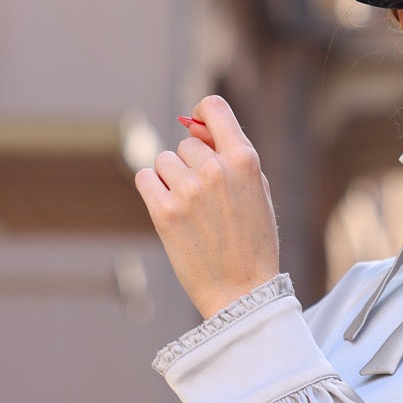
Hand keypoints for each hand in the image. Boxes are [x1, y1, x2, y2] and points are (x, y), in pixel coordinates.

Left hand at [134, 96, 280, 319]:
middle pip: (185, 143)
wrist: (242, 292)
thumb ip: (231, 156)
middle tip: (205, 199)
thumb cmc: (252, 242)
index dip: (200, 114)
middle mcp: (215, 170)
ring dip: (171, 179)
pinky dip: (153, 189)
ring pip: (164, 161)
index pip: (213, 109)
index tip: (196, 125)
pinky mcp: (164, 212)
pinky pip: (145, 178)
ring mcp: (188, 191)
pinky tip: (170, 209)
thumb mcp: (256, 192)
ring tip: (191, 210)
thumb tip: (194, 128)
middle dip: (191, 164)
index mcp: (245, 161)